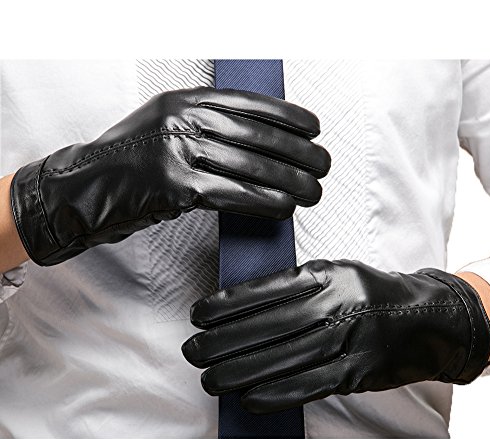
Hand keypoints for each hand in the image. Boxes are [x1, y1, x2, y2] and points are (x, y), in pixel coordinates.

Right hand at [10, 87, 329, 265]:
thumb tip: (259, 145)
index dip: (287, 117)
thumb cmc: (131, 162)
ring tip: (314, 191)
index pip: (248, 105)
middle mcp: (181, 120)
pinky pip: (233, 194)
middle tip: (323, 165)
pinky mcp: (176, 187)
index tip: (313, 129)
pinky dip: (264, 202)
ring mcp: (177, 152)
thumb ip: (206, 127)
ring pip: (250, 167)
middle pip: (256, 137)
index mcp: (183, 100)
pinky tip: (285, 207)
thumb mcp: (166, 127)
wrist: (86, 188)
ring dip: (290, 182)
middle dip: (298, 153)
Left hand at [182, 259, 489, 413]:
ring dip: (242, 371)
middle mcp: (336, 305)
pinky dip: (277, 392)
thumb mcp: (335, 272)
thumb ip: (296, 284)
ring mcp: (348, 339)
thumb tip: (244, 304)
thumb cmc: (368, 292)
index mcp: (326, 275)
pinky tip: (249, 396)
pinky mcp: (357, 372)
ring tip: (210, 377)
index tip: (199, 314)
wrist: (423, 317)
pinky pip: (310, 384)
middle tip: (193, 350)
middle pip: (269, 327)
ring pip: (285, 358)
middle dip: (224, 341)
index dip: (228, 305)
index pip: (267, 291)